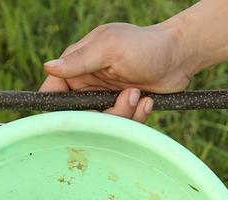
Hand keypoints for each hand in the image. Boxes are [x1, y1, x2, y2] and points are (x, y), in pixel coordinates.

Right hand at [39, 22, 192, 121]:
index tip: (72, 119)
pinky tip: (147, 100)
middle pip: (81, 115)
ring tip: (139, 94)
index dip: (57, 108)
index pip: (53, 91)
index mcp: (77, 65)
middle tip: (128, 98)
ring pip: (103, 123)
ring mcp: (106, 98)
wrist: (179, 56)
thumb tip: (48, 67)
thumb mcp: (110, 48)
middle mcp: (88, 84)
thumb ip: (80, 60)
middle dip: (104, 114)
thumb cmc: (145, 45)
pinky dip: (137, 116)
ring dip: (125, 114)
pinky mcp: (124, 109)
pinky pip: (123, 125)